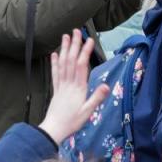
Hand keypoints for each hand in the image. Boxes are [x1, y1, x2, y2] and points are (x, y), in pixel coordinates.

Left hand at [39, 30, 109, 144]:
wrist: (54, 129)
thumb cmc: (73, 122)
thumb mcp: (88, 111)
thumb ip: (97, 98)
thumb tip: (107, 85)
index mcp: (78, 88)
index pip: (81, 66)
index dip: (85, 52)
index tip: (90, 40)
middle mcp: (68, 83)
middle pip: (71, 61)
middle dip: (74, 45)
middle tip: (76, 31)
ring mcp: (61, 85)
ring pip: (62, 64)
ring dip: (64, 49)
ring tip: (65, 37)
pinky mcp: (56, 89)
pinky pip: (55, 73)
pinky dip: (54, 62)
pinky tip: (54, 54)